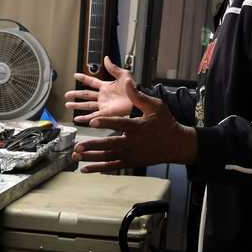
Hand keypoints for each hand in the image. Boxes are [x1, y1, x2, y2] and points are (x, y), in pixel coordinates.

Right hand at [65, 56, 134, 124]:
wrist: (138, 101)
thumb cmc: (134, 89)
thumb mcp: (123, 74)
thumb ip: (113, 68)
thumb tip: (106, 59)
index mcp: (107, 86)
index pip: (92, 82)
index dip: (84, 78)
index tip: (76, 75)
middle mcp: (103, 96)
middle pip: (86, 95)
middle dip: (76, 95)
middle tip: (67, 95)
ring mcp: (103, 105)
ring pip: (87, 106)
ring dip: (77, 106)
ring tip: (68, 105)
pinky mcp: (105, 114)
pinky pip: (92, 116)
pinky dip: (84, 118)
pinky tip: (77, 119)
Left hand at [71, 76, 197, 172]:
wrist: (175, 145)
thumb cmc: (165, 123)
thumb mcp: (156, 107)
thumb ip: (138, 96)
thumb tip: (127, 82)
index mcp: (138, 127)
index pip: (119, 124)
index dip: (105, 122)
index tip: (92, 121)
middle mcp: (132, 143)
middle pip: (110, 144)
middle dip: (93, 145)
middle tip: (79, 146)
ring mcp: (130, 154)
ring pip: (108, 157)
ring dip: (91, 157)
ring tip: (76, 156)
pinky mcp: (129, 162)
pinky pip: (111, 166)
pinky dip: (97, 168)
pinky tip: (84, 169)